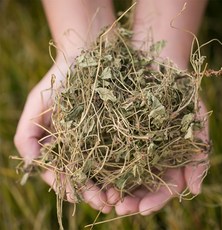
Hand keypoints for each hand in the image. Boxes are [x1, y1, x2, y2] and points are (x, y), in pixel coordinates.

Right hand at [14, 56, 111, 212]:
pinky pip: (117, 153)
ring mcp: (95, 141)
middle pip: (83, 176)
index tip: (76, 196)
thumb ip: (26, 134)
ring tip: (119, 196)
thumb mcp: (36, 104)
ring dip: (109, 185)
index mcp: (56, 145)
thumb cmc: (58, 81)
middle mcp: (76, 147)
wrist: (84, 60)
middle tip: (106, 203)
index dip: (67, 186)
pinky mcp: (112, 132)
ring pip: (102, 170)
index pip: (59, 173)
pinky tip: (129, 177)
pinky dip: (122, 167)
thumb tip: (30, 164)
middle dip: (92, 192)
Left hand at [106, 100, 209, 215]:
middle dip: (132, 200)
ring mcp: (133, 146)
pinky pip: (109, 154)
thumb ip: (198, 156)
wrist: (160, 69)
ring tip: (105, 198)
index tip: (142, 209)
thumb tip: (196, 191)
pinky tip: (95, 175)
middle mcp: (151, 156)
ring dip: (115, 188)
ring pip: (124, 174)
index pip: (164, 188)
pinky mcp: (117, 134)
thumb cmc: (181, 95)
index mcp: (170, 159)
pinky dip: (102, 167)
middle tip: (120, 209)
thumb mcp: (196, 122)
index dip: (154, 200)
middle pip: (141, 185)